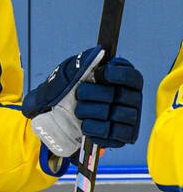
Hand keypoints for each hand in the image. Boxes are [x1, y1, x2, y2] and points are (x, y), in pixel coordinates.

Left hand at [24, 48, 144, 153]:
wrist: (58, 118)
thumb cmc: (69, 92)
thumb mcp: (72, 73)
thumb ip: (84, 63)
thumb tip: (97, 54)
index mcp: (125, 81)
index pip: (132, 76)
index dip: (117, 74)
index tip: (98, 74)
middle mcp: (132, 99)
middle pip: (121, 95)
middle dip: (94, 94)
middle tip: (79, 95)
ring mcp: (130, 118)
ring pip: (117, 114)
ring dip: (92, 112)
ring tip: (79, 112)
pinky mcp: (123, 136)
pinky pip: (114, 134)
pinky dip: (96, 130)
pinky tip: (85, 125)